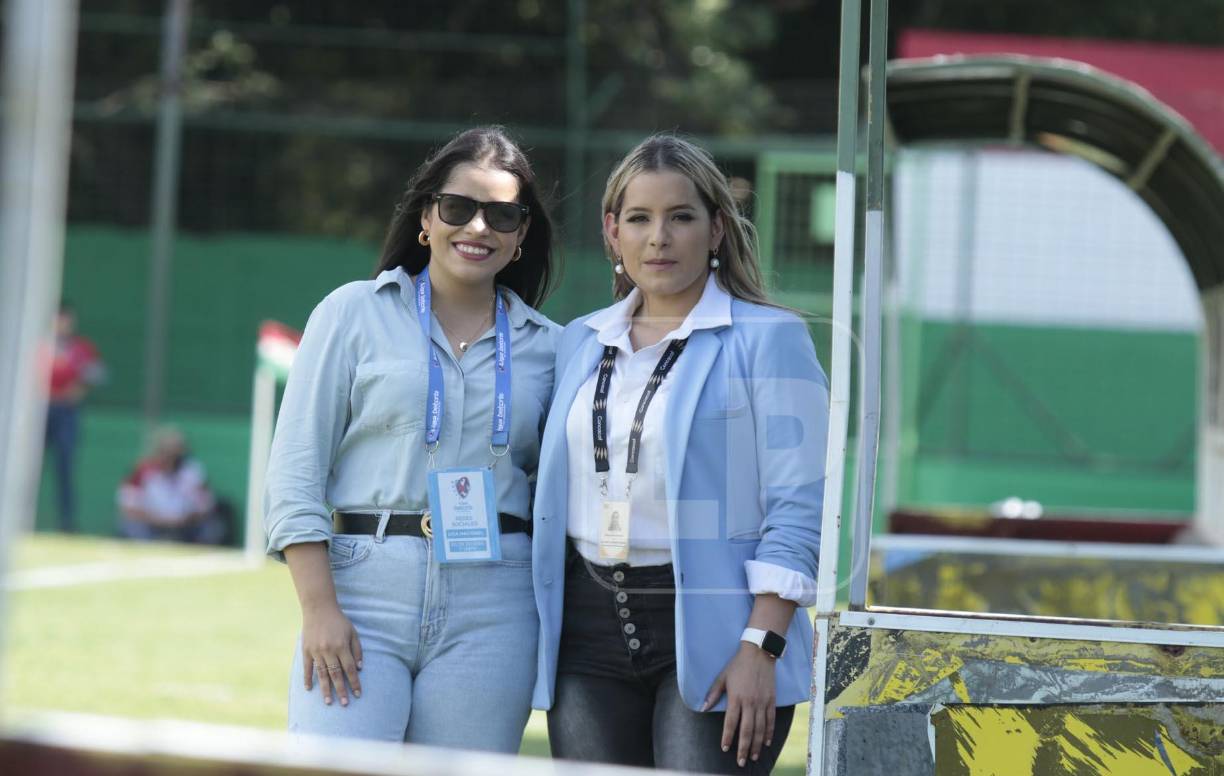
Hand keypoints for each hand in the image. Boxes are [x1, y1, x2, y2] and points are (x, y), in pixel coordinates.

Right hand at [300, 603, 362, 706]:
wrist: (319, 609)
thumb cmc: (339, 621)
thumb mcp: (353, 632)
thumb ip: (357, 650)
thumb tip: (360, 668)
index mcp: (342, 646)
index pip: (350, 669)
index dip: (355, 682)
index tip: (358, 694)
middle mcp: (329, 650)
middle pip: (336, 675)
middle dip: (341, 690)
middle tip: (345, 704)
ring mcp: (316, 651)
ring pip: (321, 674)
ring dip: (325, 689)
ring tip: (328, 702)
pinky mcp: (306, 650)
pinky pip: (307, 668)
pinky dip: (307, 679)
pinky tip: (309, 689)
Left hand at [702, 642, 776, 766]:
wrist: (759, 653)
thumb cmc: (737, 665)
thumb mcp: (722, 677)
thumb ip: (713, 694)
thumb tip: (702, 709)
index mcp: (736, 697)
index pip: (731, 722)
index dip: (727, 737)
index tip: (725, 748)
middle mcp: (750, 702)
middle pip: (746, 730)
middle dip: (743, 748)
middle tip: (740, 762)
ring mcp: (762, 702)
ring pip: (760, 729)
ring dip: (756, 744)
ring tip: (752, 756)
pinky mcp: (771, 700)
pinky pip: (771, 720)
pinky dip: (769, 732)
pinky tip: (766, 742)